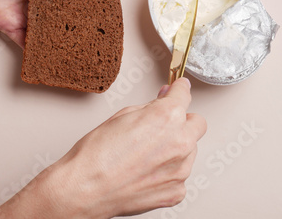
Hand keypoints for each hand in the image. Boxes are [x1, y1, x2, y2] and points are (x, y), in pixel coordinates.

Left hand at [0, 0, 99, 47]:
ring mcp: (24, 14)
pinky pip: (25, 42)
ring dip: (58, 44)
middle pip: (61, 19)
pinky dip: (36, 51)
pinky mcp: (8, 25)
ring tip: (77, 56)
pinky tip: (50, 60)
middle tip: (93, 44)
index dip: (87, 9)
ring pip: (46, 33)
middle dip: (75, 31)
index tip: (103, 20)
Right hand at [0, 78, 206, 217]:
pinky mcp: (176, 191)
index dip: (179, 90)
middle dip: (183, 120)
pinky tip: (147, 171)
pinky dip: (168, 171)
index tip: (178, 90)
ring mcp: (181, 169)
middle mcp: (180, 142)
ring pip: (190, 150)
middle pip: (197, 123)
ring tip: (147, 153)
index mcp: (167, 117)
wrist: (84, 189)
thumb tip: (163, 101)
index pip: (184, 94)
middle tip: (164, 124)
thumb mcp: (122, 116)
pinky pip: (180, 174)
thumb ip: (150, 106)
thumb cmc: (96, 155)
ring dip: (176, 147)